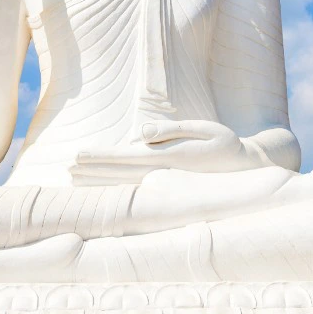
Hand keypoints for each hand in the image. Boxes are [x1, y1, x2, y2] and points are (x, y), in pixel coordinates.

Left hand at [70, 120, 249, 185]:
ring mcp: (165, 181)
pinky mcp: (168, 182)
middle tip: (66, 170)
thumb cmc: (225, 143)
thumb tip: (140, 134)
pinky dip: (115, 185)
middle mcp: (162, 174)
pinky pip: (134, 185)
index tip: (77, 157)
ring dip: (99, 181)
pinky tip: (102, 184)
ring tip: (75, 178)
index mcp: (168, 158)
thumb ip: (171, 131)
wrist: (246, 167)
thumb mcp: (203, 128)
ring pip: (123, 182)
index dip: (100, 158)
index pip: (125, 158)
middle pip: (119, 173)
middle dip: (92, 171)